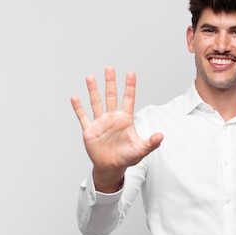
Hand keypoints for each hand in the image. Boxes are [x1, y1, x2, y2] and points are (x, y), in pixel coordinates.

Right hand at [71, 66, 163, 191]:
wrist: (111, 167)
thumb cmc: (126, 157)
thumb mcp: (141, 150)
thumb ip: (151, 143)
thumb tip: (161, 136)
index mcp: (125, 120)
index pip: (128, 99)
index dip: (130, 86)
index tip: (131, 73)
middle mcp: (112, 118)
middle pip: (111, 96)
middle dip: (110, 82)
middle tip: (109, 68)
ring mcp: (100, 123)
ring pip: (96, 103)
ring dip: (93, 90)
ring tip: (90, 77)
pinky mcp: (90, 130)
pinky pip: (83, 117)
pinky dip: (78, 108)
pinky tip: (75, 97)